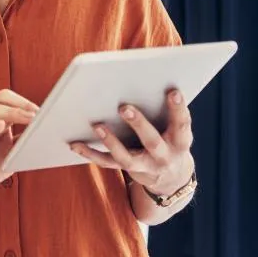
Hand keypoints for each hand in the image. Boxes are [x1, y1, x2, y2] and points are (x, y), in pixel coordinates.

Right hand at [0, 89, 38, 204]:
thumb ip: (24, 140)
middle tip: (36, 113)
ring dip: (10, 112)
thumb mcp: (14, 152)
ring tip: (26, 118)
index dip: (25, 102)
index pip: (10, 100)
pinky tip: (1, 125)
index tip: (41, 111)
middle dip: (19, 103)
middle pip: (0, 99)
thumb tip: (43, 131)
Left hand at [70, 89, 194, 196]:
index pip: (182, 125)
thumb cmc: (172, 139)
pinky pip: (107, 162)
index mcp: (180, 142)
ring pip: (126, 157)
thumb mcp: (177, 129)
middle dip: (139, 125)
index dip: (178, 109)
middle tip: (124, 107)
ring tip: (97, 125)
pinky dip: (90, 153)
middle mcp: (163, 156)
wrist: (171, 178)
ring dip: (111, 141)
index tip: (173, 91)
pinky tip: (75, 143)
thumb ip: (167, 111)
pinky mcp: (127, 170)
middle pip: (152, 142)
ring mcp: (144, 166)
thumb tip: (148, 78)